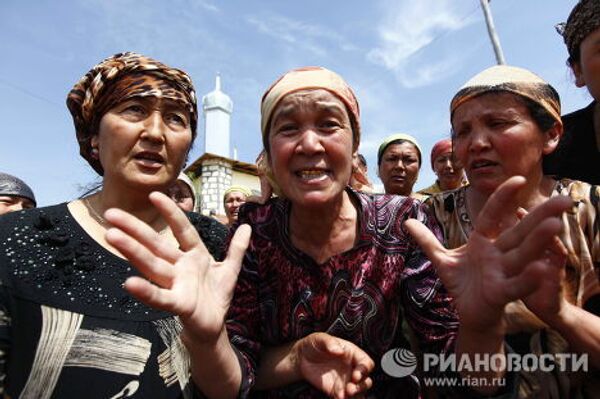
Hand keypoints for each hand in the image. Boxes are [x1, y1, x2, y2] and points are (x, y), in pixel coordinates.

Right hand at [104, 191, 250, 342]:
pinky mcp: (178, 304)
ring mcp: (177, 285)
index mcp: (194, 256)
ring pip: (152, 264)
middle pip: (156, 245)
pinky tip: (128, 283)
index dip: (171, 212)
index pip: (181, 229)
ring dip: (132, 251)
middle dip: (135, 229)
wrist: (213, 327)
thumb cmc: (215, 297)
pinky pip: (160, 297)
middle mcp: (180, 267)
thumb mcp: (229, 270)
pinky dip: (146, 292)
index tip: (154, 194)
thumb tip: (247, 226)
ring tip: (111, 236)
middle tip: (111, 214)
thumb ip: (237, 249)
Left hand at [292, 333, 373, 398]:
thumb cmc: (313, 344)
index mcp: (352, 353)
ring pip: (358, 391)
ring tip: (346, 395)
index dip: (364, 370)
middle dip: (361, 386)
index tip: (355, 375)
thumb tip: (339, 350)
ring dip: (356, 395)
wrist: (301, 358)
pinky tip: (338, 397)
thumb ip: (330, 343)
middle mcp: (351, 368)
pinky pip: (345, 398)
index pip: (366, 363)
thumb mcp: (320, 338)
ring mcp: (345, 380)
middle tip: (350, 389)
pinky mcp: (336, 390)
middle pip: (365, 380)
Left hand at [405, 176, 571, 333]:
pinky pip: (515, 284)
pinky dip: (526, 278)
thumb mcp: (442, 259)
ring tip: (555, 225)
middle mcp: (498, 254)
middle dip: (540, 215)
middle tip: (564, 200)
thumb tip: (407, 222)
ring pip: (521, 254)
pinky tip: (540, 269)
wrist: (469, 313)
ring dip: (537, 240)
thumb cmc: (462, 284)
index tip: (517, 179)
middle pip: (520, 231)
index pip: (493, 215)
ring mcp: (502, 272)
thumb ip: (427, 240)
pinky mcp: (502, 293)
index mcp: (484, 241)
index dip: (503, 198)